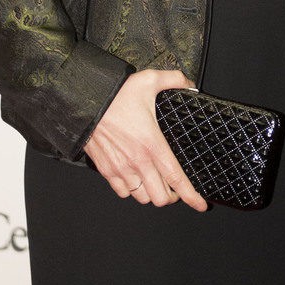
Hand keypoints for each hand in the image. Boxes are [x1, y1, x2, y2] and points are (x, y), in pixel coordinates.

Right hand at [84, 68, 207, 211]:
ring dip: (152, 193)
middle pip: (161, 197)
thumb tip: (189, 84)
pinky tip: (137, 178)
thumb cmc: (115, 94)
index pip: (176, 178)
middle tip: (175, 187)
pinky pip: (123, 193)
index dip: (191, 196)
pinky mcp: (106, 170)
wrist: (84, 102)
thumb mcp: (149, 80)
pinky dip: (132, 191)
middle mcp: (137, 161)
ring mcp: (120, 169)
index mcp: (152, 144)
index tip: (201, 205)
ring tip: (157, 183)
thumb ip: (174, 80)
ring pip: (142, 198)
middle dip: (172, 196)